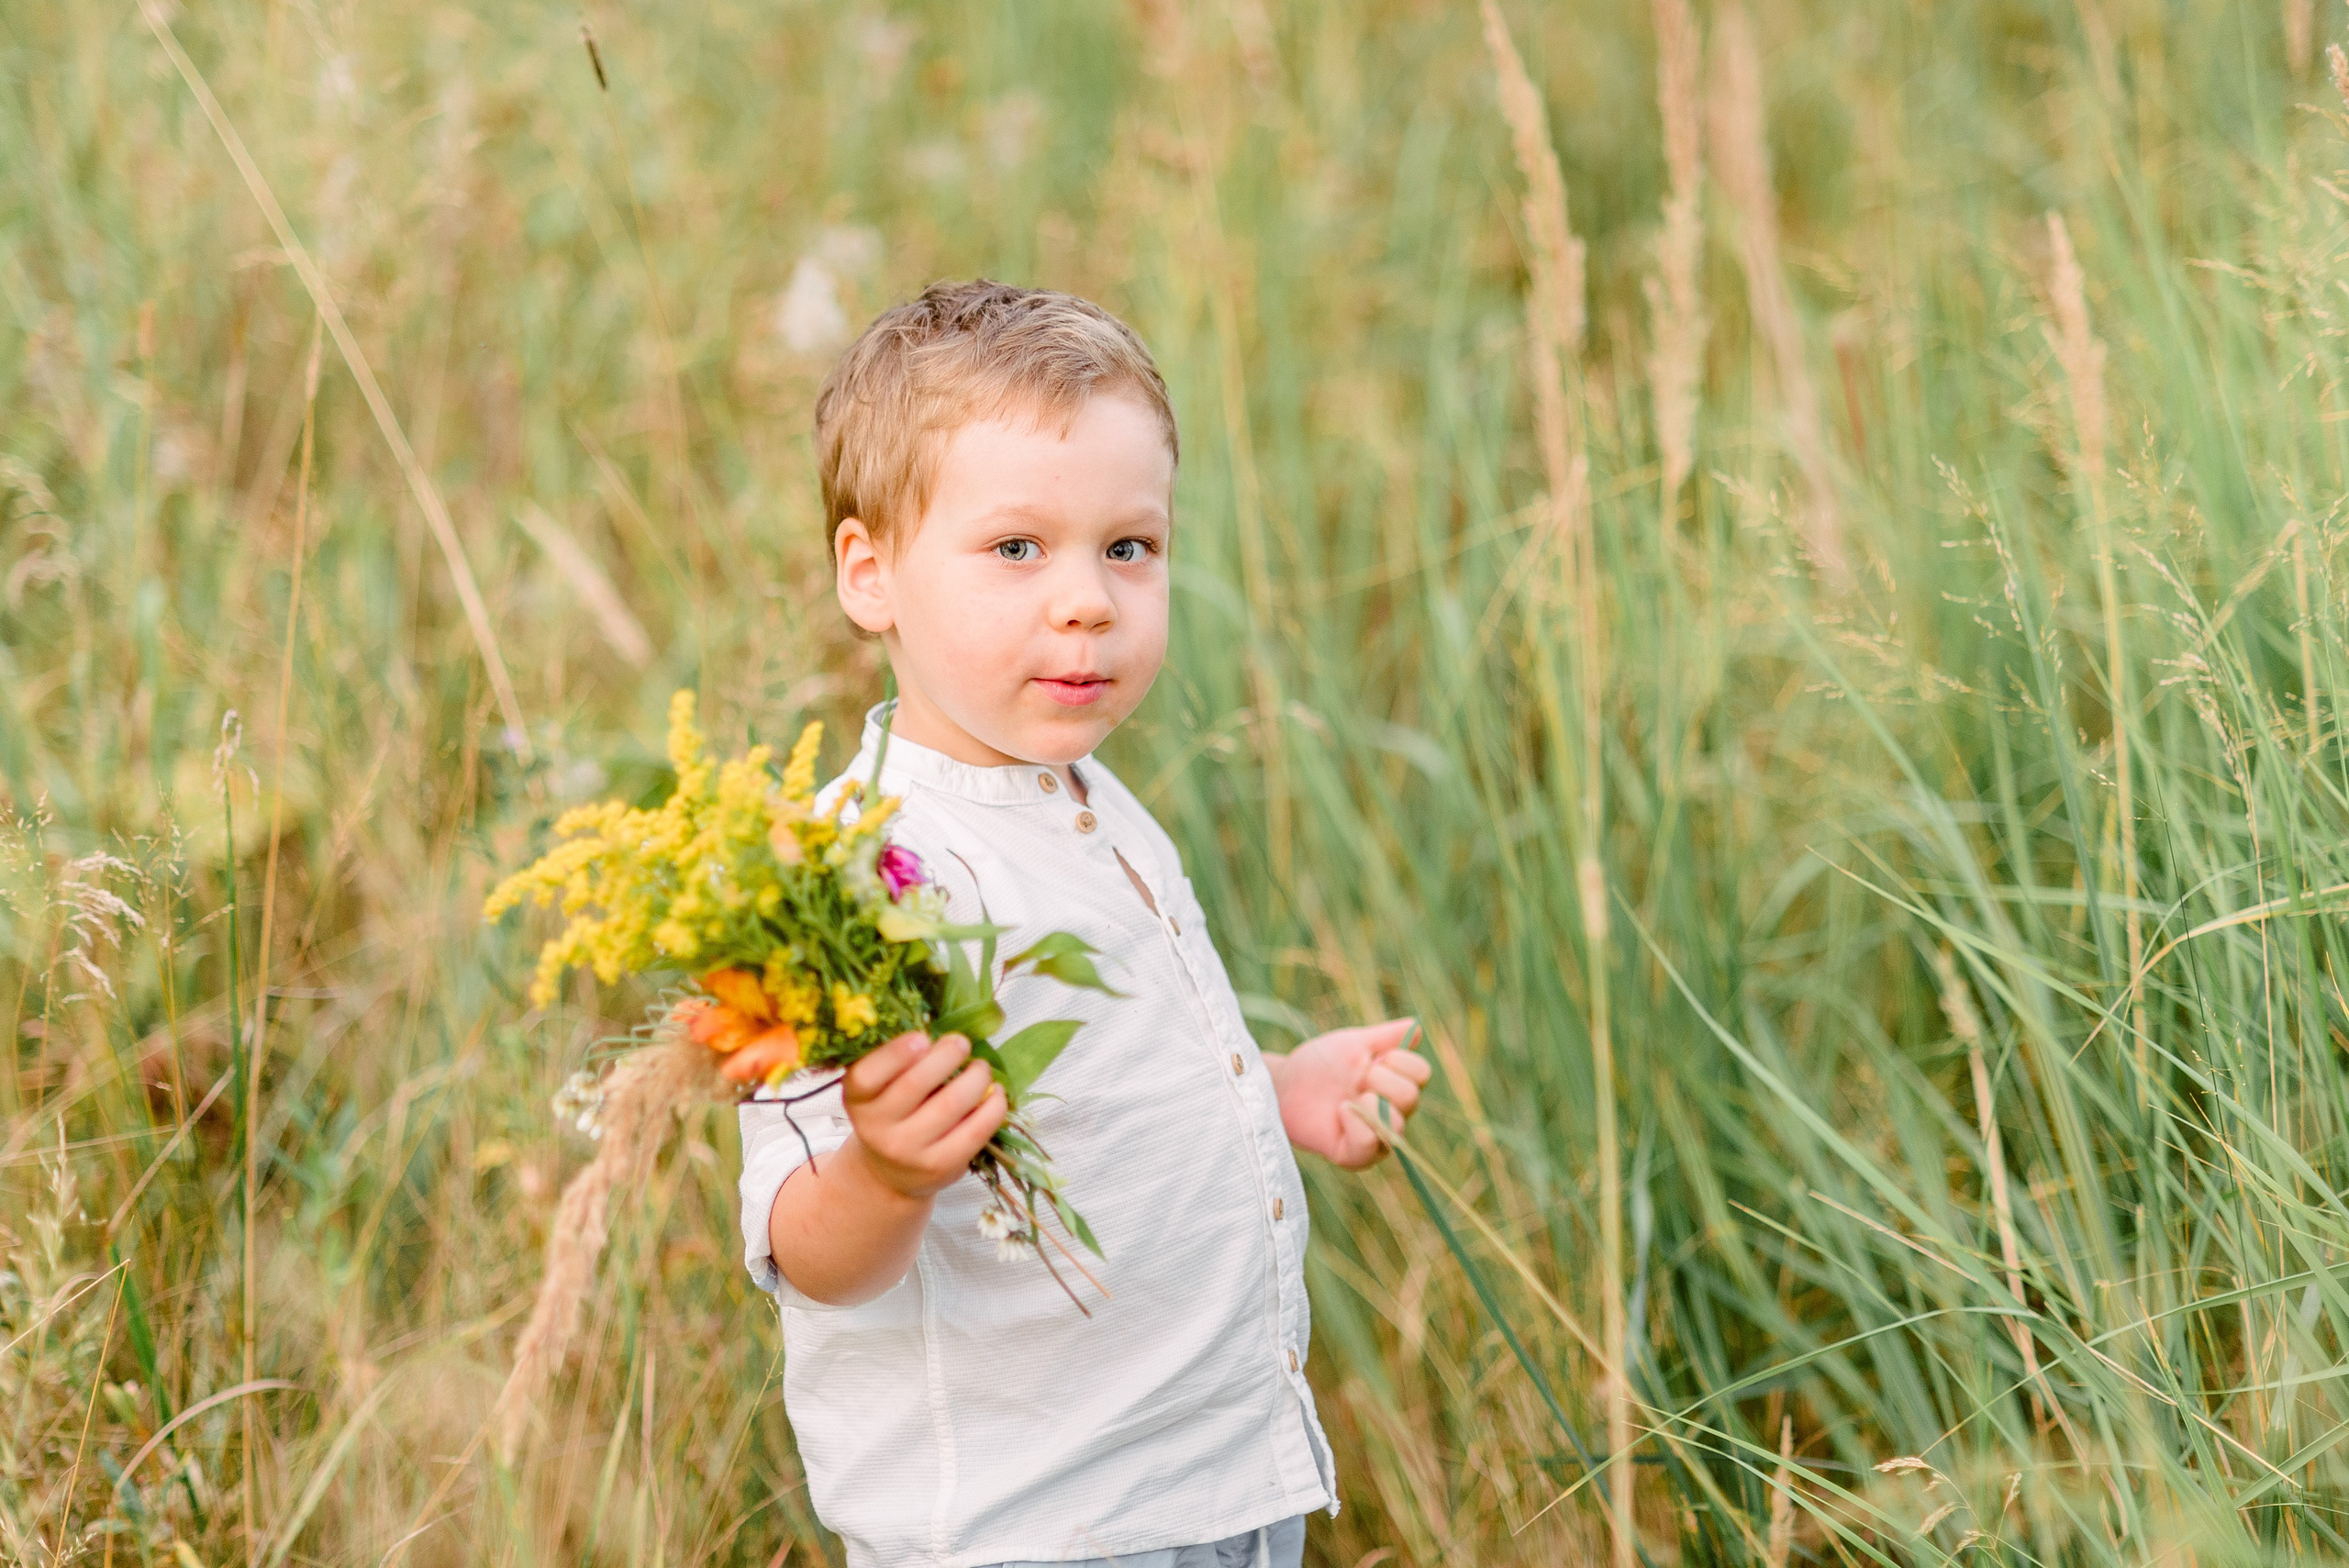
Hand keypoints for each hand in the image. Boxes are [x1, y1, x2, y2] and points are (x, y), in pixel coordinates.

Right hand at [839, 1031, 1007, 1199]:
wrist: (890, 1173)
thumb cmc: (893, 1114)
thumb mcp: (881, 1089)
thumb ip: (901, 1062)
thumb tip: (946, 1033)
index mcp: (858, 1098)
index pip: (867, 1075)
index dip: (894, 1054)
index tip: (922, 1037)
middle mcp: (876, 1127)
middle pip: (914, 1084)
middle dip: (946, 1056)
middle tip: (962, 1043)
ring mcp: (907, 1150)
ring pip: (950, 1105)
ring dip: (976, 1078)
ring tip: (981, 1068)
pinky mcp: (939, 1166)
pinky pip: (974, 1132)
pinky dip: (993, 1107)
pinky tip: (996, 1094)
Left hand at [1269, 1018, 1431, 1169]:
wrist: (1285, 1083)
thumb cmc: (1320, 1063)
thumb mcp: (1354, 1043)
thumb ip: (1386, 1037)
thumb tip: (1417, 1025)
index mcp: (1395, 1084)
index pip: (1421, 1073)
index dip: (1400, 1060)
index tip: (1375, 1056)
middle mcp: (1392, 1112)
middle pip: (1411, 1097)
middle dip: (1381, 1080)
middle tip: (1357, 1077)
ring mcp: (1375, 1136)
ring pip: (1396, 1126)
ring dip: (1372, 1104)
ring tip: (1347, 1097)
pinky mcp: (1354, 1155)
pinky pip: (1369, 1146)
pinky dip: (1357, 1125)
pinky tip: (1341, 1110)